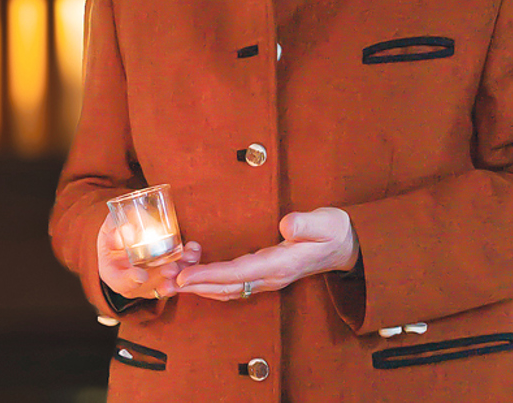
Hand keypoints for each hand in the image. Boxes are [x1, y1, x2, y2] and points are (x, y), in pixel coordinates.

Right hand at [97, 211, 200, 300]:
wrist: (121, 243)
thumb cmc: (113, 235)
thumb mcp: (109, 229)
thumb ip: (115, 229)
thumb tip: (126, 230)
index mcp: (113, 274)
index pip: (120, 282)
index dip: (130, 280)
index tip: (140, 275)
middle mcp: (133, 283)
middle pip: (148, 286)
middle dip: (161, 277)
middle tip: (172, 268)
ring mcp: (150, 282)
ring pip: (166, 283)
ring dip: (179, 271)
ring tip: (188, 257)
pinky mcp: (165, 276)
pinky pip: (178, 275)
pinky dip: (187, 265)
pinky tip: (193, 251)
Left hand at [174, 207, 358, 300]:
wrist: (346, 245)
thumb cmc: (333, 231)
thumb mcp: (325, 223)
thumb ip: (306, 225)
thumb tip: (287, 225)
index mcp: (280, 265)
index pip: (238, 274)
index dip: (208, 276)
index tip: (183, 277)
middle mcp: (270, 277)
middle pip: (226, 287)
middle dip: (195, 285)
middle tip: (165, 280)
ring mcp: (267, 279)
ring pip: (227, 289)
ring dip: (200, 285)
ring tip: (173, 277)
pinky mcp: (264, 275)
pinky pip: (232, 284)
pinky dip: (211, 281)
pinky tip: (196, 274)